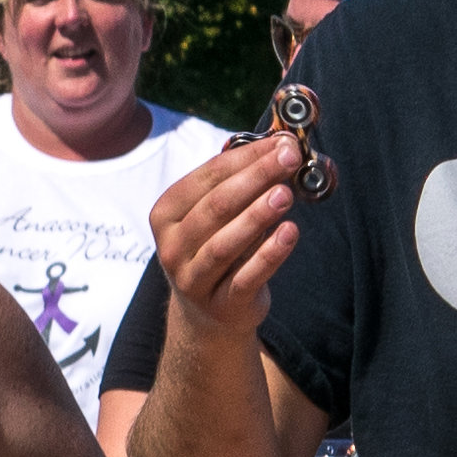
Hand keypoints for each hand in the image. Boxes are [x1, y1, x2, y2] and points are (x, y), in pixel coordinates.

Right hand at [150, 134, 305, 338]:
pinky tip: (290, 232)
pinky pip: (247, 276)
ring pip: (226, 243)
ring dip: (258, 215)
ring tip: (286, 194)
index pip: (208, 177)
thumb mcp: (214, 215)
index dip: (246, 157)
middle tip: (289, 160)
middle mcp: (173, 247)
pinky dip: (270, 254)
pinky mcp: (222, 304)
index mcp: (167, 214)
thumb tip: (278, 145)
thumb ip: (238, 181)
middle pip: (216, 206)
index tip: (280, 143)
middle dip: (256, 178)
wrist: (209, 314)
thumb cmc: (215, 247)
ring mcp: (194, 279)